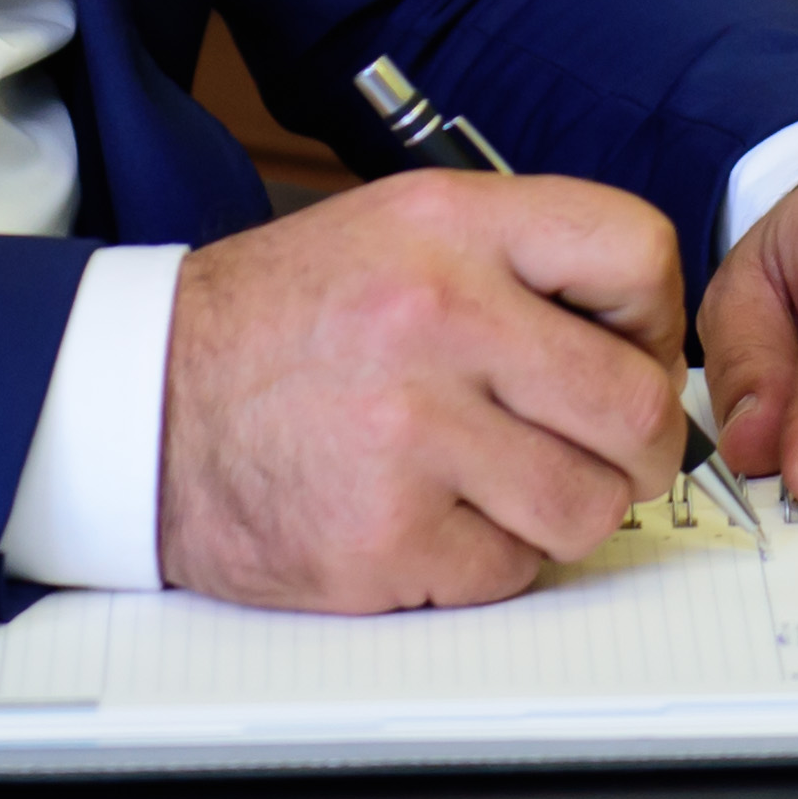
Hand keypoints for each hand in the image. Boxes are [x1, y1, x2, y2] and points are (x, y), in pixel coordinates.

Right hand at [158, 167, 687, 611]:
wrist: (141, 402)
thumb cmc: (280, 323)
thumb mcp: (396, 231)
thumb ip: (518, 264)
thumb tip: (646, 342)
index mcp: (448, 226)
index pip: (636, 252)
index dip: (656, 319)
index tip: (628, 352)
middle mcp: (435, 316)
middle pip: (634, 404)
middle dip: (635, 445)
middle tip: (595, 450)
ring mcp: (408, 433)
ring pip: (587, 504)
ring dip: (561, 511)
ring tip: (498, 485)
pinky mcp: (382, 537)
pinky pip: (508, 572)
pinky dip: (485, 562)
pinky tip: (429, 519)